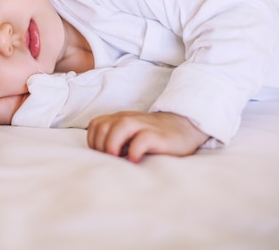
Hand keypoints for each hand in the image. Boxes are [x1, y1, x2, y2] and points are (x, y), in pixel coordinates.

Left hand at [87, 111, 209, 162]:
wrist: (184, 127)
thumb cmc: (153, 136)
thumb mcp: (130, 134)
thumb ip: (115, 139)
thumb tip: (100, 159)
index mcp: (120, 118)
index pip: (95, 125)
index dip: (94, 142)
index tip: (104, 156)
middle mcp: (128, 119)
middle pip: (102, 126)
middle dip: (102, 146)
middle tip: (113, 159)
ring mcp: (142, 125)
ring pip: (119, 127)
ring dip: (113, 146)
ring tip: (120, 159)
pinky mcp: (156, 135)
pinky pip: (140, 140)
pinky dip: (134, 152)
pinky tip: (136, 160)